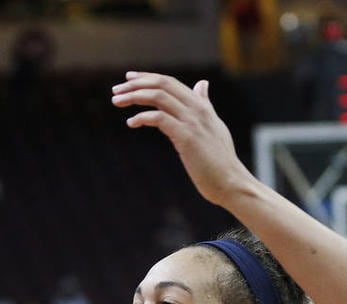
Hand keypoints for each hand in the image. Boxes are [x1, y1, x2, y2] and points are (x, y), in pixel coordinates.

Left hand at [111, 72, 252, 206]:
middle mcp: (197, 109)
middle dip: (136, 84)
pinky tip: (131, 123)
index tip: (128, 79)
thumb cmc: (220, 160)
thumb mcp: (213, 126)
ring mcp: (192, 122)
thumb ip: (205, 104)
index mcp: (201, 106)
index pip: (170, 82)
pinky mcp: (187, 137)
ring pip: (159, 97)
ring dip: (134, 97)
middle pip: (162, 84)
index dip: (147, 78)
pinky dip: (142, 117)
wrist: (230, 182)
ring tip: (117, 102)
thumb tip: (202, 85)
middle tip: (116, 91)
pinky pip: (159, 118)